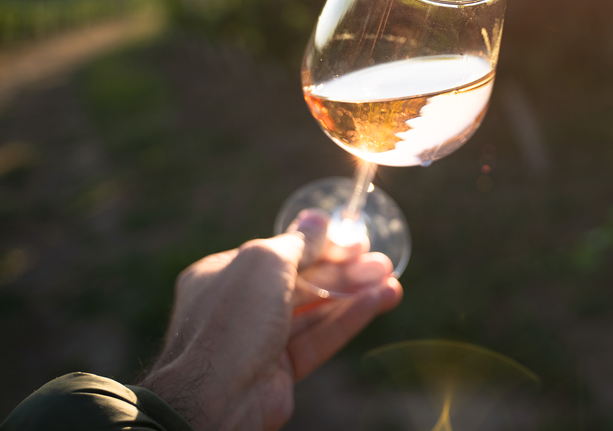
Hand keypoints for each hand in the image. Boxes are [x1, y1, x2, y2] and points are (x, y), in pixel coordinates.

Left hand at [140, 210, 402, 430]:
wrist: (217, 397)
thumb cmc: (234, 319)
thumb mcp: (267, 262)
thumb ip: (298, 241)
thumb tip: (318, 218)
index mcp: (225, 274)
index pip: (282, 254)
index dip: (322, 245)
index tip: (356, 241)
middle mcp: (242, 305)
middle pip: (303, 282)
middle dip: (344, 271)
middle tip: (382, 263)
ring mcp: (261, 340)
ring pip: (315, 311)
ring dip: (354, 295)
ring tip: (392, 284)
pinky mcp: (281, 370)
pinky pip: (318, 339)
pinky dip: (348, 320)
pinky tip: (378, 303)